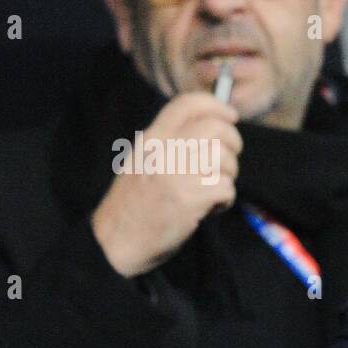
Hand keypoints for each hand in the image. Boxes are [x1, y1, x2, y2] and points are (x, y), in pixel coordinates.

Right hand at [91, 92, 242, 277]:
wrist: (115, 243)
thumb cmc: (132, 206)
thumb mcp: (141, 162)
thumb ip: (168, 144)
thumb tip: (209, 131)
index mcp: (151, 138)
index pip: (188, 104)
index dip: (215, 106)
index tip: (230, 116)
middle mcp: (164, 150)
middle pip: (216, 128)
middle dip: (232, 144)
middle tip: (227, 162)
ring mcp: (177, 173)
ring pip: (224, 158)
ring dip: (228, 175)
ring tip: (213, 191)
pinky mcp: (190, 198)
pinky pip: (226, 187)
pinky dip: (224, 200)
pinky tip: (210, 209)